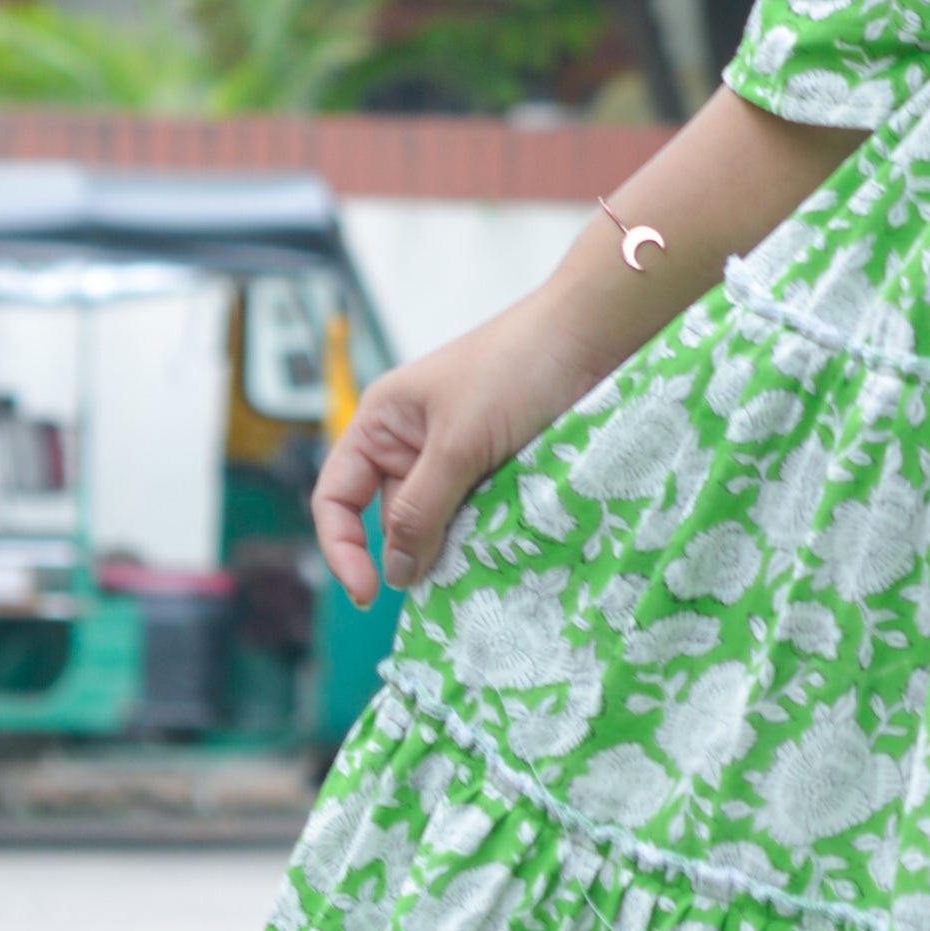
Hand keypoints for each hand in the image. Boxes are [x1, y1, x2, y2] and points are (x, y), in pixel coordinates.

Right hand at [304, 87, 873, 610]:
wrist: (593, 334)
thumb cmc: (517, 369)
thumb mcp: (458, 444)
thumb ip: (420, 510)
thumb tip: (396, 574)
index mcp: (381, 424)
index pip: (337, 499)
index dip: (343, 548)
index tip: (368, 596)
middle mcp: (412, 442)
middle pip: (393, 519)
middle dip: (415, 551)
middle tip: (450, 582)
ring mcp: (459, 457)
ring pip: (442, 524)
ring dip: (458, 546)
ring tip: (486, 559)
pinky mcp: (500, 468)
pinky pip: (481, 517)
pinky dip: (490, 535)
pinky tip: (510, 546)